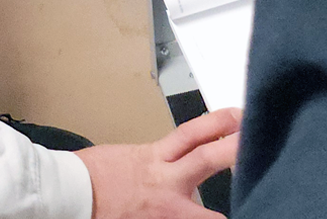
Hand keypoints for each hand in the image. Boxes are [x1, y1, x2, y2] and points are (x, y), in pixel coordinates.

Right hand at [77, 109, 240, 218]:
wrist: (68, 193)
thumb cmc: (93, 176)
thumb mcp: (130, 156)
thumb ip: (161, 157)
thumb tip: (185, 154)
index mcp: (154, 156)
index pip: (193, 134)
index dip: (219, 124)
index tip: (238, 118)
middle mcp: (163, 180)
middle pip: (207, 159)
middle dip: (235, 149)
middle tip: (256, 140)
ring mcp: (165, 208)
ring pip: (207, 213)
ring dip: (233, 206)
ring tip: (258, 199)